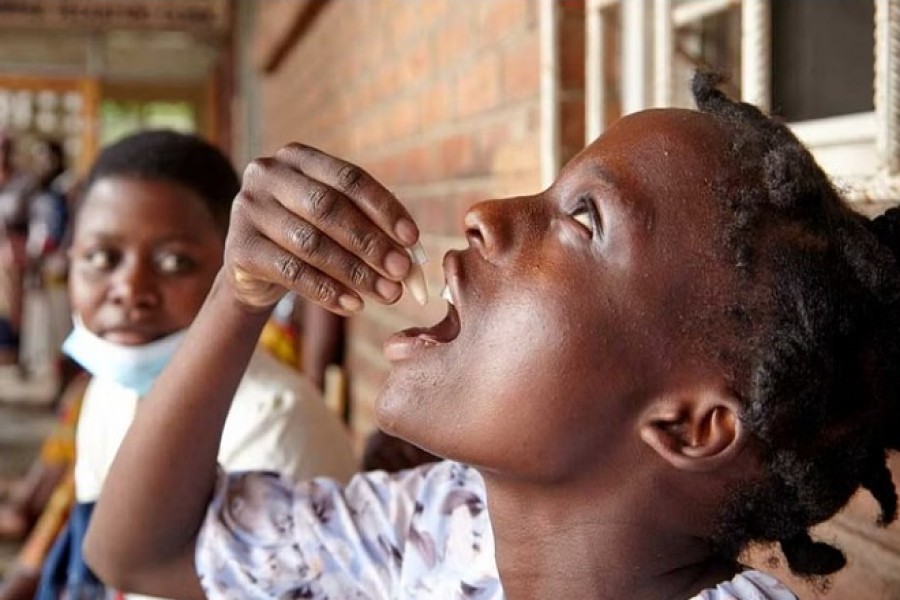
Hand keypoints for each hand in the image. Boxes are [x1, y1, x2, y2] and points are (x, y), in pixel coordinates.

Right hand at [225, 143, 419, 313]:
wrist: (255, 269)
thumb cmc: (309, 236)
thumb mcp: (337, 222)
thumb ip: (372, 227)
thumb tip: (412, 254)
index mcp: (298, 157)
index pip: (349, 178)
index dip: (384, 208)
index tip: (412, 239)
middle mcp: (267, 174)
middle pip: (328, 208)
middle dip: (371, 242)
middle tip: (402, 271)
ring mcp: (248, 209)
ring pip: (311, 243)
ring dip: (355, 272)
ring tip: (386, 293)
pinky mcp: (239, 248)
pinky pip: (291, 272)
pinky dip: (327, 291)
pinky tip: (354, 305)